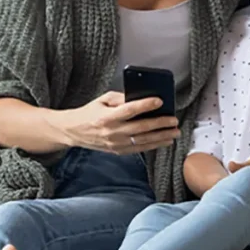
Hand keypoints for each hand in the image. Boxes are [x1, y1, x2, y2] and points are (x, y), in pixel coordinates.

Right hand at [53, 91, 179, 154]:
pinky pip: (139, 148)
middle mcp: (112, 132)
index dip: (145, 105)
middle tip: (174, 120)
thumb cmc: (89, 113)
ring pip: (143, 141)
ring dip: (161, 137)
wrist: (74, 131)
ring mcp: (116, 143)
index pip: (130, 110)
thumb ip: (120, 98)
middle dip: (160, 123)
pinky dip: (153, 145)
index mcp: (107, 116)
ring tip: (174, 132)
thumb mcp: (102, 100)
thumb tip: (139, 98)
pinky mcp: (118, 151)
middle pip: (141, 128)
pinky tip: (164, 141)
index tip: (160, 101)